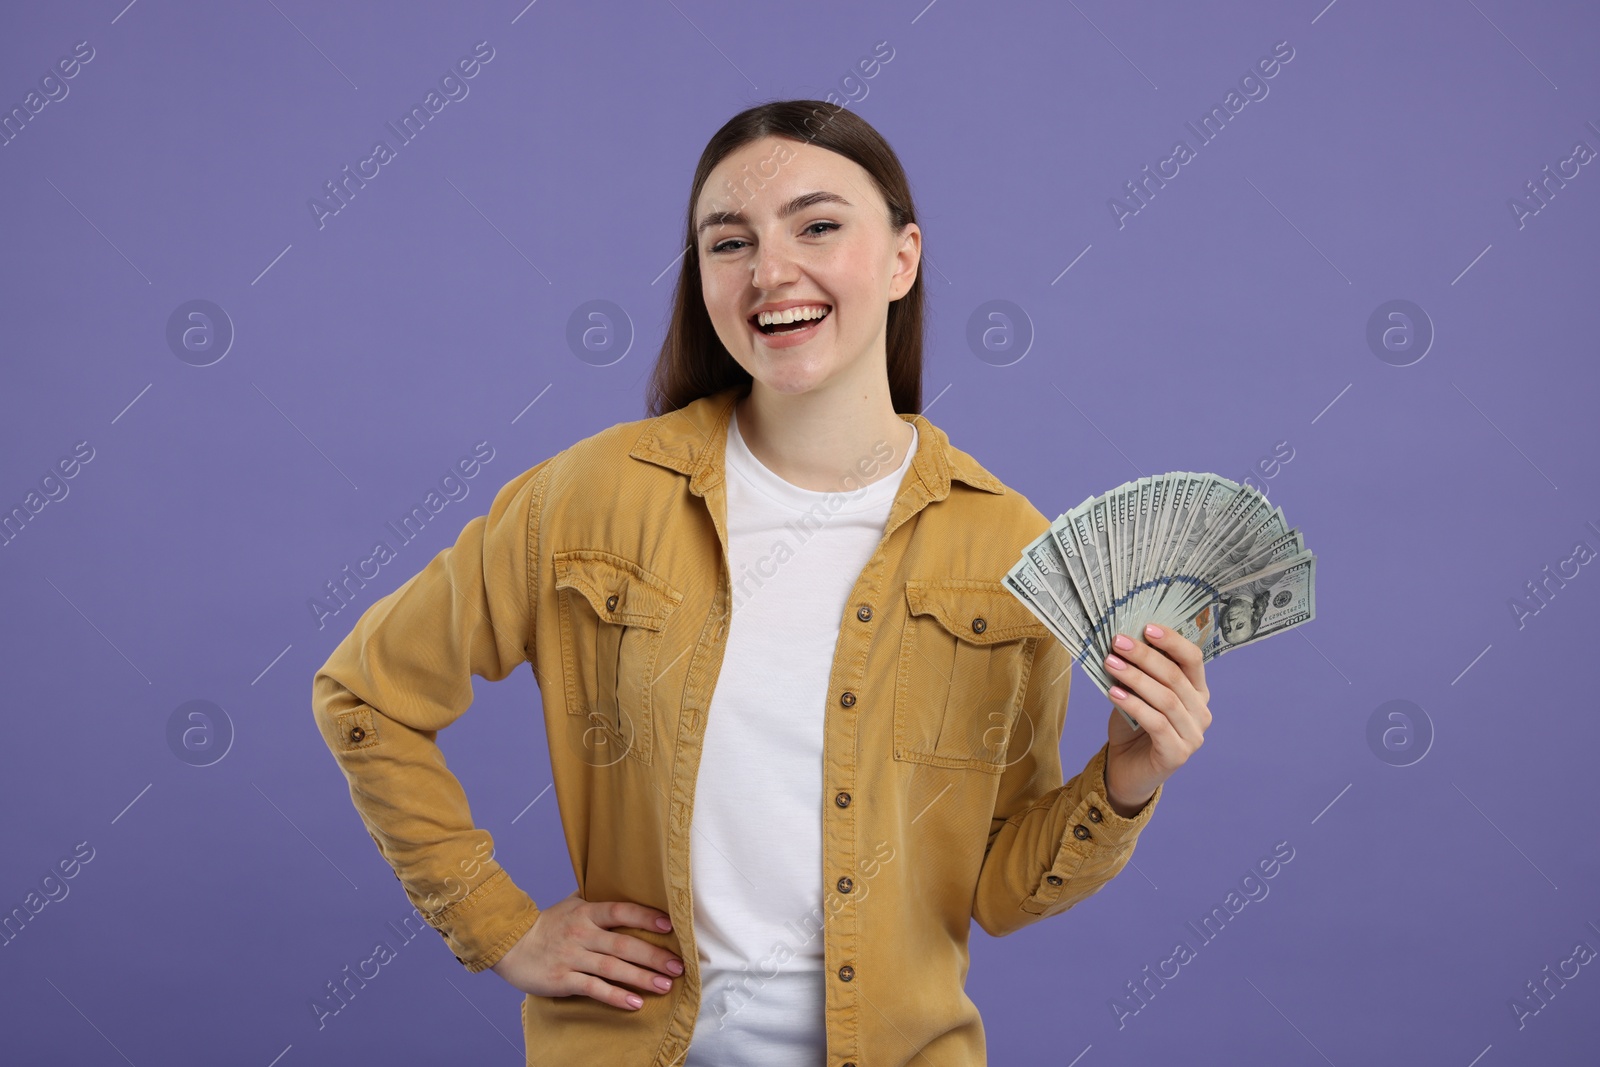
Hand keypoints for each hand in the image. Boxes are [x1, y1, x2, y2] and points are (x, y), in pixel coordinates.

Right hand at [489, 891, 684, 1010]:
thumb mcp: (570, 904)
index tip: (670, 926)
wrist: (510, 946)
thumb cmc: (546, 925)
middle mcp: (581, 934)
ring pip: (612, 968)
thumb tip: (620, 880)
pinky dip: (615, 996)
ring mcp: (572, 957)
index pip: (620, 911)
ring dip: (641, 978)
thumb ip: (595, 896)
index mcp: (586, 913)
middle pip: (623, 944)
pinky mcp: (563, 979)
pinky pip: (594, 988)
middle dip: (653, 956)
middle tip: (678, 966)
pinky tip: (635, 1003)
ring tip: (665, 986)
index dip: (645, 917)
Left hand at [1102, 623, 1211, 815]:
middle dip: (1145, 656)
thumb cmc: (1132, 727)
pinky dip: (1134, 705)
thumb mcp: (1135, 693)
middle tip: (1118, 641)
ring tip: (1111, 663)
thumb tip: (1123, 640)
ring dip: (1136, 678)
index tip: (1146, 626)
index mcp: (1196, 692)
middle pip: (1176, 676)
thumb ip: (1139, 672)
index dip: (1172, 641)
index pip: (1193, 659)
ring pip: (1166, 699)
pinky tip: (1114, 693)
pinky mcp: (1178, 754)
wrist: (1125, 770)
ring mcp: (1193, 735)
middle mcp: (1200, 712)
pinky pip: (1157, 723)